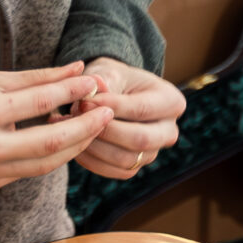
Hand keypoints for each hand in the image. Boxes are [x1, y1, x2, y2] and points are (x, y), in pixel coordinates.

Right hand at [0, 62, 115, 192]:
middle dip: (85, 128)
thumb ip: (36, 78)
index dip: (72, 92)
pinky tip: (63, 140)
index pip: (41, 103)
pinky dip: (48, 156)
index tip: (93, 81)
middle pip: (51, 143)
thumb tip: (76, 69)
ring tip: (91, 127)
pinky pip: (27, 171)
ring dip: (73, 146)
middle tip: (107, 111)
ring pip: (45, 164)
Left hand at [73, 57, 185, 180]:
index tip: (84, 101)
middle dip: (105, 131)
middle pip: (140, 140)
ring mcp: (153, 152)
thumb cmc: (114, 79)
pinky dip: (92, 160)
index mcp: (172, 102)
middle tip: (76, 117)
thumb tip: (96, 85)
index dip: (112, 107)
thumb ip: (105, 79)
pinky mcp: (135, 166)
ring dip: (95, 146)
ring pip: (126, 159)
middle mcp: (169, 131)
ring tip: (71, 128)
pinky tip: (75, 143)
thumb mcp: (111, 71)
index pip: (142, 110)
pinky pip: (114, 171)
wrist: (112, 95)